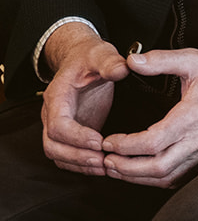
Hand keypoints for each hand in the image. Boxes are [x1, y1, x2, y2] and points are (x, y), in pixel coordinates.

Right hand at [40, 25, 128, 175]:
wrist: (82, 59)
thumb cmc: (89, 58)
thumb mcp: (101, 54)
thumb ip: (109, 61)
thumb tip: (122, 69)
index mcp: (58, 96)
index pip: (57, 125)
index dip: (76, 136)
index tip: (98, 141)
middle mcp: (53, 114)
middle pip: (53, 145)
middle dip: (77, 156)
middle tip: (103, 160)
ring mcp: (60, 125)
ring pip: (58, 154)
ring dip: (80, 164)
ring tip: (105, 166)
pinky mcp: (71, 132)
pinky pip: (68, 155)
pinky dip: (82, 165)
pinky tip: (104, 166)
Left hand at [97, 48, 197, 187]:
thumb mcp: (194, 59)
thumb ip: (161, 60)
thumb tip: (132, 61)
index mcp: (193, 116)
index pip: (153, 141)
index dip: (125, 145)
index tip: (108, 140)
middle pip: (157, 167)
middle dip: (126, 168)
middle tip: (106, 160)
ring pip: (167, 177)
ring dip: (138, 177)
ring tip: (117, 167)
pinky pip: (178, 178)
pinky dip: (156, 179)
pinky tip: (141, 171)